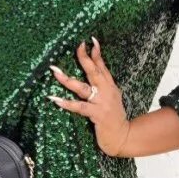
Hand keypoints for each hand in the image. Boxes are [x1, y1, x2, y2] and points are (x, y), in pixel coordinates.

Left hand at [48, 36, 131, 157]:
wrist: (123, 137)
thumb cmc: (114, 118)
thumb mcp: (111, 98)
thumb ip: (103, 86)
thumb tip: (94, 75)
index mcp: (110, 86)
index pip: (102, 66)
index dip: (96, 53)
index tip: (90, 40)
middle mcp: (106, 91)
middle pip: (94, 71)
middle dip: (84, 58)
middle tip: (76, 46)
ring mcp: (102, 102)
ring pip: (82, 87)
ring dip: (67, 79)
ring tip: (55, 71)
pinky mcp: (97, 114)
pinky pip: (79, 107)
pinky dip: (66, 103)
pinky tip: (55, 99)